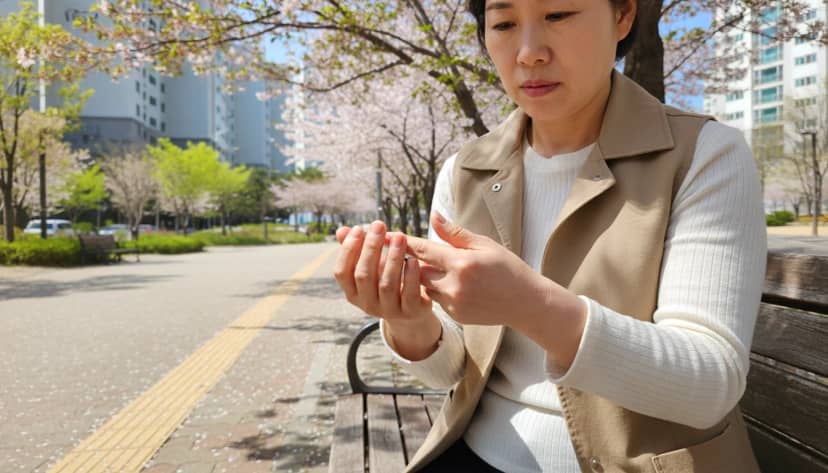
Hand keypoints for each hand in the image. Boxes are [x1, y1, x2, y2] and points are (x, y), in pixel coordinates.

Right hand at [333, 221, 440, 359]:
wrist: (411, 311)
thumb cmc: (387, 281)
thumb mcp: (371, 267)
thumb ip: (357, 250)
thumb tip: (341, 230)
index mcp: (353, 292)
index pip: (342, 272)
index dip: (348, 250)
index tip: (359, 228)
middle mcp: (367, 304)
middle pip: (364, 276)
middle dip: (371, 248)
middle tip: (379, 225)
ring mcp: (388, 310)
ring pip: (386, 284)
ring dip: (392, 258)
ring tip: (399, 236)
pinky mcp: (409, 312)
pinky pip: (408, 294)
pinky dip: (411, 276)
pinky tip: (414, 259)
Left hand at [403, 212, 587, 369]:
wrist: (525, 303)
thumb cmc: (507, 268)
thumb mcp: (485, 245)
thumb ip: (455, 234)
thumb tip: (433, 217)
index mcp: (461, 263)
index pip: (424, 250)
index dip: (404, 242)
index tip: (388, 235)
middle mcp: (454, 285)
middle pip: (418, 270)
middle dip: (411, 260)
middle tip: (401, 250)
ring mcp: (454, 303)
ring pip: (425, 287)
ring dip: (423, 276)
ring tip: (425, 266)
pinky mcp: (456, 316)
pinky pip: (437, 300)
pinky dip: (438, 290)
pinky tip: (449, 284)